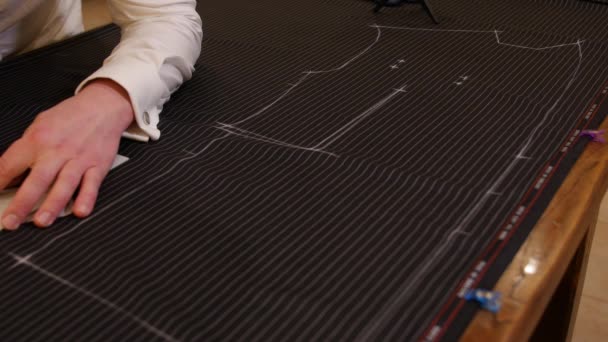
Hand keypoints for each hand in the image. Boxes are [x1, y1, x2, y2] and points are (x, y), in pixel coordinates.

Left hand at [0, 79, 133, 229]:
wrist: (102, 106)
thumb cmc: (70, 116)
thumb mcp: (40, 125)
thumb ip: (26, 148)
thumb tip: (10, 173)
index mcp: (37, 139)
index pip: (10, 165)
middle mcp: (57, 151)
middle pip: (37, 180)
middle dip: (22, 204)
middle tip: (10, 222)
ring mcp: (79, 159)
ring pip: (64, 185)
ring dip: (52, 205)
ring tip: (42, 221)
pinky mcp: (98, 165)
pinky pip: (92, 185)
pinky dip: (86, 198)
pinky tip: (80, 211)